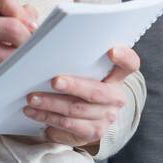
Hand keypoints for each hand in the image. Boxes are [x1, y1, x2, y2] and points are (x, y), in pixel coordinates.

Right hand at [0, 0, 38, 110]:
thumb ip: (7, 17)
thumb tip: (33, 19)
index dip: (21, 12)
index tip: (27, 27)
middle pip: (12, 26)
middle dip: (28, 42)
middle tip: (31, 52)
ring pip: (10, 54)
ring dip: (20, 64)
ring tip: (16, 67)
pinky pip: (0, 75)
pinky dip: (9, 79)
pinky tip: (5, 79)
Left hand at [23, 45, 140, 151]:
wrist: (87, 117)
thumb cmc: (80, 83)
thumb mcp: (82, 69)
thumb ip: (73, 56)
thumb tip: (35, 30)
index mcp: (117, 76)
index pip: (130, 64)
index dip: (123, 57)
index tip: (111, 51)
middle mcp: (116, 97)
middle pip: (97, 91)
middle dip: (74, 86)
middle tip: (54, 81)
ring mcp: (107, 116)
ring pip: (77, 109)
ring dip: (51, 104)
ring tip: (32, 98)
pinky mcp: (94, 132)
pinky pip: (68, 125)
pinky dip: (47, 117)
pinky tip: (33, 112)